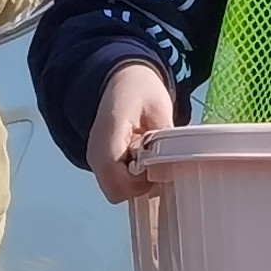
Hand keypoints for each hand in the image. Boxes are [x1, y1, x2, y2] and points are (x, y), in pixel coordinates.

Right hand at [86, 61, 178, 203]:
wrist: (121, 80)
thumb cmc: (141, 90)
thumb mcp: (158, 105)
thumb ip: (163, 133)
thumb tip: (175, 160)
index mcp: (109, 130)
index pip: (114, 171)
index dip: (138, 180)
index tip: (157, 168)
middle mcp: (96, 150)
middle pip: (114, 189)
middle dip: (139, 186)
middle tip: (156, 166)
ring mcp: (95, 159)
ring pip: (115, 191)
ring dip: (136, 184)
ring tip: (148, 161)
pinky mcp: (100, 164)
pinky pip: (116, 185)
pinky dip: (131, 181)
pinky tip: (141, 163)